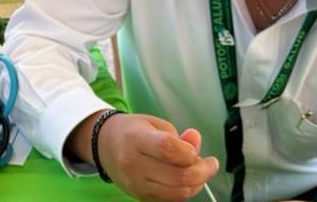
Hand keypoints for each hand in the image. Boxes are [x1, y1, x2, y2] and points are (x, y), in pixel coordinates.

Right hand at [97, 113, 218, 201]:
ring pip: (177, 192)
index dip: (189, 152)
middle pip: (177, 176)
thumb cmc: (133, 131)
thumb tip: (195, 141)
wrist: (105, 146)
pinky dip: (184, 192)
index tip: (198, 151)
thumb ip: (178, 136)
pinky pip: (170, 199)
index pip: (168, 149)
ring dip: (196, 184)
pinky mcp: (139, 196)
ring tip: (200, 172)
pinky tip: (186, 181)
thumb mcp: (154, 123)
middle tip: (210, 164)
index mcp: (135, 138)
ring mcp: (135, 183)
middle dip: (202, 172)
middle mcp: (133, 163)